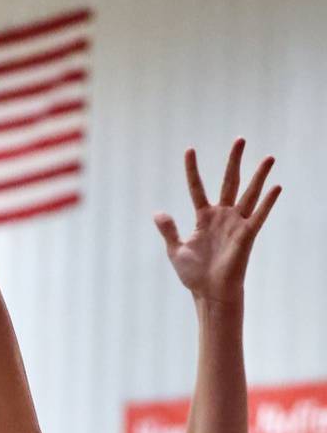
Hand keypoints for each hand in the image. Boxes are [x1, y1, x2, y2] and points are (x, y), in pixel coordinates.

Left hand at [154, 139, 280, 302]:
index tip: (189, 150)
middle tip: (240, 139)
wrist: (209, 293)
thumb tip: (157, 213)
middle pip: (229, 182)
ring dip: (259, 176)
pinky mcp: (247, 235)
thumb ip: (169, 230)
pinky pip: (259, 215)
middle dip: (234, 161)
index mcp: (204, 218)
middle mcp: (222, 216)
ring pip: (249, 194)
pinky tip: (276, 187)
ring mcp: (236, 224)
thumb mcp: (176, 250)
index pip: (197, 188)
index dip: (192, 170)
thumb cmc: (194, 275)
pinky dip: (268, 202)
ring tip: (268, 157)